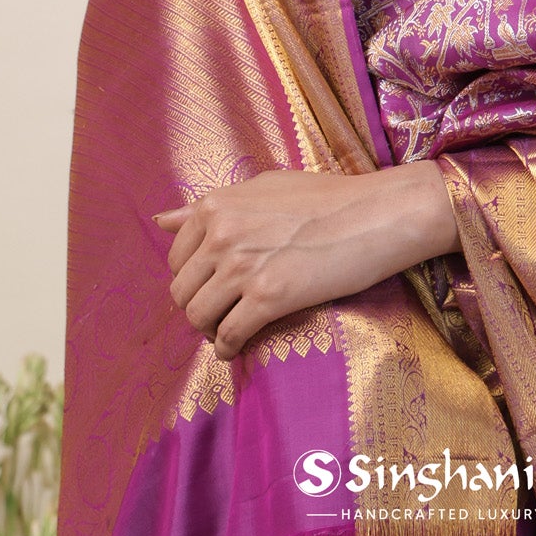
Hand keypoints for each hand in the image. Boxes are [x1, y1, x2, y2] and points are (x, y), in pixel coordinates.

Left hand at [150, 161, 459, 360]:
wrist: (375, 214)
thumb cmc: (325, 197)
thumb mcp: (261, 187)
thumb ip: (211, 206)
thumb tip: (160, 220)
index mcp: (216, 205)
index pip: (176, 258)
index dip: (193, 277)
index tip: (212, 285)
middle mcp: (222, 233)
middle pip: (182, 291)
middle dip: (199, 305)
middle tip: (224, 310)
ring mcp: (243, 266)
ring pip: (198, 317)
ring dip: (211, 329)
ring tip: (231, 328)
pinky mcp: (269, 298)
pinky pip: (229, 335)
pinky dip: (228, 347)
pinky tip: (239, 346)